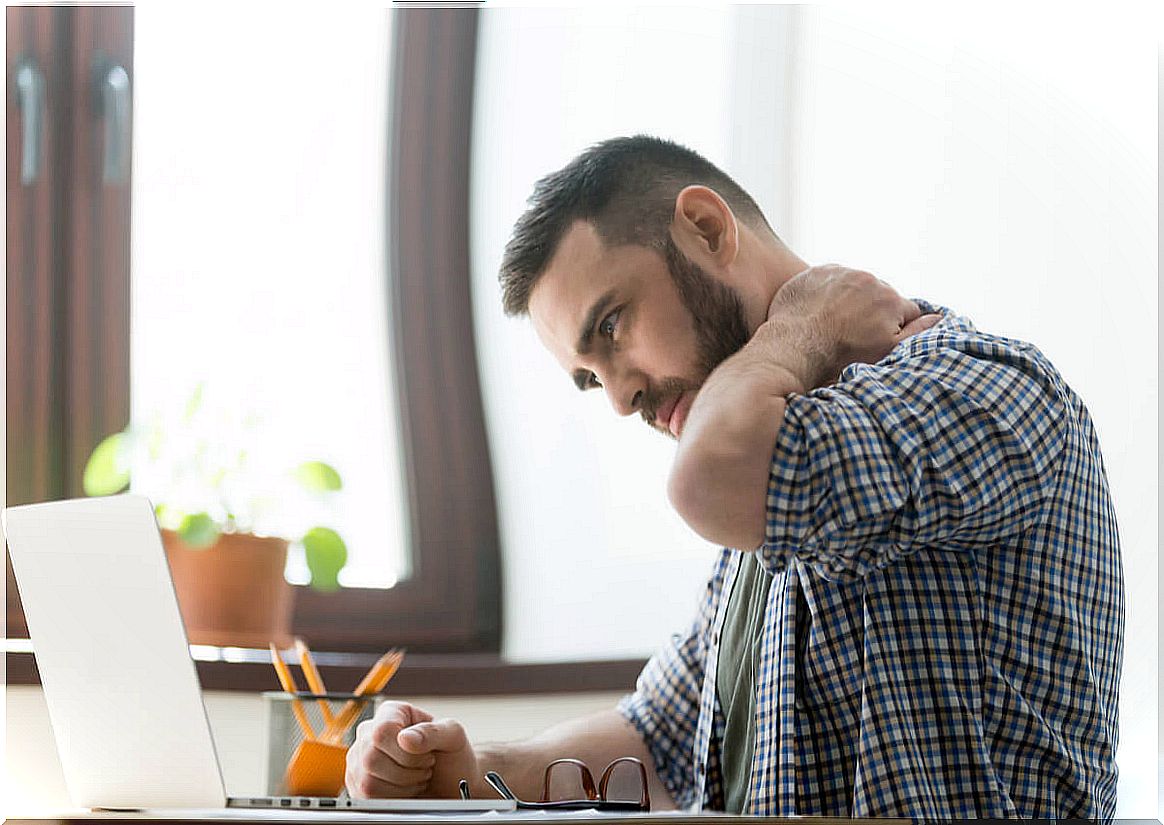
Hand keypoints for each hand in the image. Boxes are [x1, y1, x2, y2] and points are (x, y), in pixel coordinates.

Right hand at [346, 701, 478, 798]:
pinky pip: (367, 799)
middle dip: (407, 771)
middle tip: (425, 767)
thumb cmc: (451, 757)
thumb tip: (405, 738)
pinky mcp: (358, 784)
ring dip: (402, 786)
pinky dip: (394, 799)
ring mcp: (360, 760)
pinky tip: (407, 789)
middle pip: (371, 758)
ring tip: (417, 777)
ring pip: (368, 782)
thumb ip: (432, 732)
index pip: (382, 732)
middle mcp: (369, 733)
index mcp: (391, 713)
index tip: (427, 754)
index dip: (406, 751)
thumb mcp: (453, 736)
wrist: (450, 786)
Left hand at [762, 264, 941, 389]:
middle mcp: (869, 279)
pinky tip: (818, 311)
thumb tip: (939, 317)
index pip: (907, 310)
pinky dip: (827, 292)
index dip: (895, 327)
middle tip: (853, 334)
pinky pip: (829, 279)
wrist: (795, 348)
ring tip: (834, 324)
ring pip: (855, 286)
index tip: (877, 339)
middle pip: (879, 296)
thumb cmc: (842, 355)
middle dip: (872, 312)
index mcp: (891, 299)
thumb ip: (917, 332)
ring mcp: (841, 272)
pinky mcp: (816, 272)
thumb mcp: (886, 350)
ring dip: (850, 300)